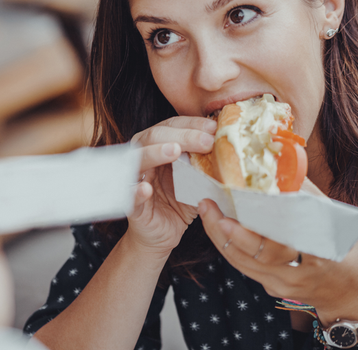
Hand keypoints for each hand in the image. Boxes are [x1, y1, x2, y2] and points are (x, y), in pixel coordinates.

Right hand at [128, 116, 215, 255]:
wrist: (163, 233)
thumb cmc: (178, 201)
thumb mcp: (196, 179)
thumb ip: (205, 163)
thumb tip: (229, 146)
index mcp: (156, 146)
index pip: (171, 126)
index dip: (191, 124)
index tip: (214, 127)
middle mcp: (142, 157)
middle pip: (154, 137)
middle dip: (182, 135)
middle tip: (206, 141)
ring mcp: (134, 179)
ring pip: (138, 160)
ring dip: (155, 153)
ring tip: (174, 150)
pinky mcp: (131, 204)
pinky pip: (129, 196)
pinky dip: (136, 192)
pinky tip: (146, 189)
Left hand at [198, 192, 357, 326]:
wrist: (352, 298)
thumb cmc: (351, 255)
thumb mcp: (340, 224)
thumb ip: (310, 198)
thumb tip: (283, 165)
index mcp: (322, 254)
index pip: (287, 237)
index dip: (264, 220)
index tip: (244, 199)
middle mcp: (299, 274)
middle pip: (259, 253)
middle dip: (232, 230)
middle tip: (212, 206)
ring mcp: (284, 285)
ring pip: (245, 262)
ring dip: (222, 236)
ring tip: (208, 211)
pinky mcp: (273, 289)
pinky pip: (246, 267)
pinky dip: (231, 246)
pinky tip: (218, 226)